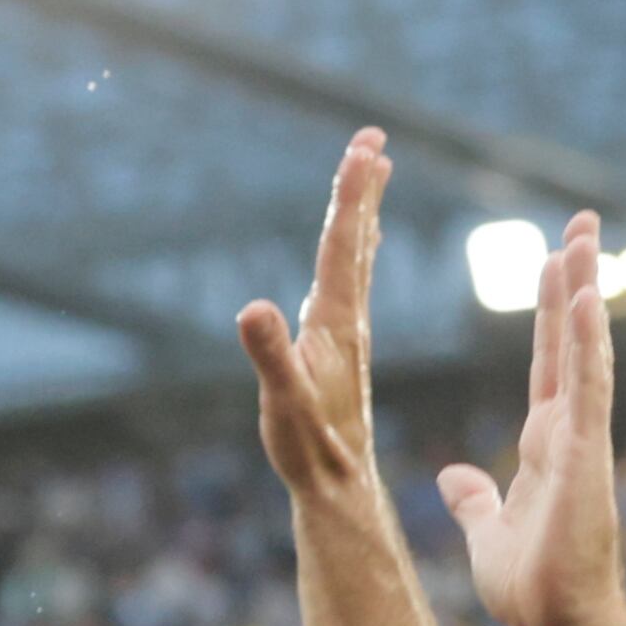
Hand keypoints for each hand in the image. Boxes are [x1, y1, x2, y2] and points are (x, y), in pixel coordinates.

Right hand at [237, 128, 392, 511]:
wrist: (338, 485)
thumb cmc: (308, 446)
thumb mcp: (282, 400)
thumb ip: (269, 355)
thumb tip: (252, 308)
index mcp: (334, 321)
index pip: (343, 246)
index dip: (351, 194)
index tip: (366, 146)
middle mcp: (346, 320)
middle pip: (357, 241)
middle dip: (363, 189)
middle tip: (374, 140)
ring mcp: (345, 334)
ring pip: (357, 259)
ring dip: (362, 214)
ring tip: (373, 175)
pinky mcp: (340, 350)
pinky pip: (349, 285)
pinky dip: (354, 252)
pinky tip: (356, 250)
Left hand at [438, 212, 625, 625]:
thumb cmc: (532, 588)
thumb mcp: (488, 532)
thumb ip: (476, 499)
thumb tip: (455, 477)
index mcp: (547, 443)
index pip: (549, 362)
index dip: (551, 312)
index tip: (555, 262)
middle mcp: (570, 431)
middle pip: (573, 341)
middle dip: (575, 281)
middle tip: (581, 224)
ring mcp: (583, 440)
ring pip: (586, 352)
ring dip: (585, 294)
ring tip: (584, 238)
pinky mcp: (587, 457)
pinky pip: (588, 389)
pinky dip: (588, 343)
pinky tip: (586, 298)